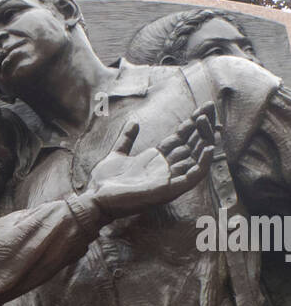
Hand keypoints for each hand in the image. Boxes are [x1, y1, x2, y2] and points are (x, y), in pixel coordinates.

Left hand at [89, 105, 215, 218]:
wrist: (95, 199)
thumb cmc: (105, 183)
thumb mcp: (117, 155)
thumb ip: (126, 139)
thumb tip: (133, 122)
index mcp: (156, 159)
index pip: (180, 138)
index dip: (191, 123)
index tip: (202, 107)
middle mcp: (165, 168)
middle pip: (190, 145)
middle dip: (202, 126)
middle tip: (210, 107)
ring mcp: (168, 179)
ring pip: (195, 159)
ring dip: (204, 140)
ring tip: (209, 122)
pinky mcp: (168, 190)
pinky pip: (192, 178)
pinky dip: (202, 164)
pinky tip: (209, 148)